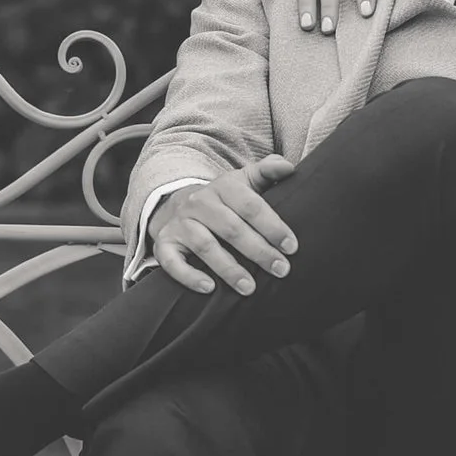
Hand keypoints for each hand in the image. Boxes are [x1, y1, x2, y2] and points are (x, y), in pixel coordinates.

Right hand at [149, 156, 298, 295]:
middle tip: (281, 270)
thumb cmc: (224, 199)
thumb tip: (288, 167)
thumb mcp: (244, 181)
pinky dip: (188, 276)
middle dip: (258, 251)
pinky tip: (209, 288)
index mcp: (223, 187)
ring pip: (205, 246)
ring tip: (250, 288)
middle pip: (231, 228)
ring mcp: (180, 224)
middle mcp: (199, 203)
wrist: (178, 204)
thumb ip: (267, 172)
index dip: (272, 226)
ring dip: (228, 269)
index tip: (291, 247)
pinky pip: (172, 261)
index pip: (250, 205)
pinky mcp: (164, 244)